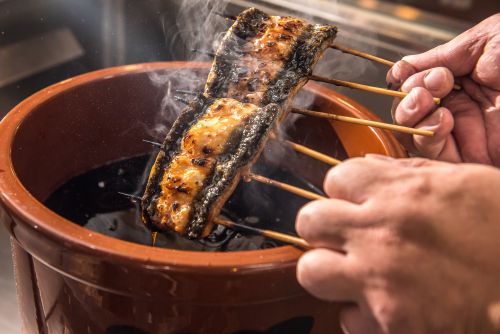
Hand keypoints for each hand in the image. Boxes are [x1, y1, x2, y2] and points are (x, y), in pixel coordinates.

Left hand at [296, 155, 499, 332]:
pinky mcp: (390, 327)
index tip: (355, 200)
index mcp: (402, 193)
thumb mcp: (467, 184)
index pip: (336, 178)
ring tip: (355, 271)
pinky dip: (361, 312)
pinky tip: (387, 306)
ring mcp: (381, 283)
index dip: (346, 190)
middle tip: (345, 234)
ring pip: (311, 270)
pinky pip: (347, 318)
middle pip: (310, 220)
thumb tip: (368, 169)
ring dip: (328, 269)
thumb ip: (409, 174)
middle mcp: (383, 235)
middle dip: (324, 226)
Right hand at [386, 13, 499, 165]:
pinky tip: (444, 119)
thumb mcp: (481, 43)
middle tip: (428, 88)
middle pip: (410, 115)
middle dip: (408, 101)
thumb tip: (398, 69)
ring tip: (430, 101)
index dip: (413, 82)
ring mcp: (466, 135)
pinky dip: (429, 137)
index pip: (416, 89)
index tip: (433, 73)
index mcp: (462, 82)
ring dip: (413, 118)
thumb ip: (437, 57)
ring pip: (415, 136)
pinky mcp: (473, 159)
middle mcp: (460, 109)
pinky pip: (434, 155)